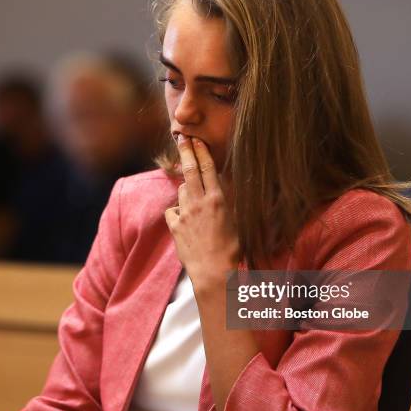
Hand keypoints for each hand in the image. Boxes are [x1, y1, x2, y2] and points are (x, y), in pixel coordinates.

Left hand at [164, 135, 239, 293]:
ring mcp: (184, 214)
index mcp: (217, 200)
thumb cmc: (232, 250)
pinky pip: (172, 211)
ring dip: (186, 188)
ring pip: (181, 191)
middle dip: (185, 152)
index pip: (208, 169)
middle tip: (182, 138)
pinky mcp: (174, 227)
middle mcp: (198, 203)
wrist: (213, 272)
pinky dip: (176, 210)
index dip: (201, 152)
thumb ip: (233, 202)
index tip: (196, 140)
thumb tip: (232, 187)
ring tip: (193, 192)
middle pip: (189, 171)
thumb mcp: (239, 222)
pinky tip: (183, 216)